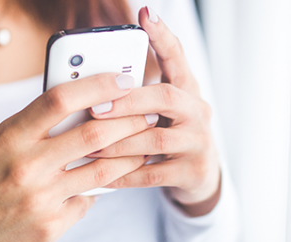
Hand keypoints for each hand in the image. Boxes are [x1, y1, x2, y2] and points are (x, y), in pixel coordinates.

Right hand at [0, 73, 153, 241]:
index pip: (59, 100)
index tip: (122, 79)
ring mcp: (41, 198)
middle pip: (93, 133)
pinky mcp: (50, 226)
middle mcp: (26, 166)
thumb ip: (28, 125)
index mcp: (9, 138)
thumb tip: (73, 107)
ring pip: (102, 170)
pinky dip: (97, 190)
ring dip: (130, 154)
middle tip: (146, 112)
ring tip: (143, 144)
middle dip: (129, 119)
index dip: (96, 85)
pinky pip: (87, 201)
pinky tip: (103, 182)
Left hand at [88, 7, 221, 216]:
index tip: (145, 14)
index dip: (162, 35)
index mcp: (187, 89)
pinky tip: (102, 176)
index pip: (177, 56)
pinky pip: (153, 174)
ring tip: (90, 145)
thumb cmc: (169, 133)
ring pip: (156, 139)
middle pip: (166, 97)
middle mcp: (197, 111)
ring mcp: (198, 142)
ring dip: (120, 142)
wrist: (199, 175)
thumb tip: (91, 81)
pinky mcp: (193, 171)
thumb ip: (136, 93)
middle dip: (128, 101)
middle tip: (95, 107)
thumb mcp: (160, 109)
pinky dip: (124, 174)